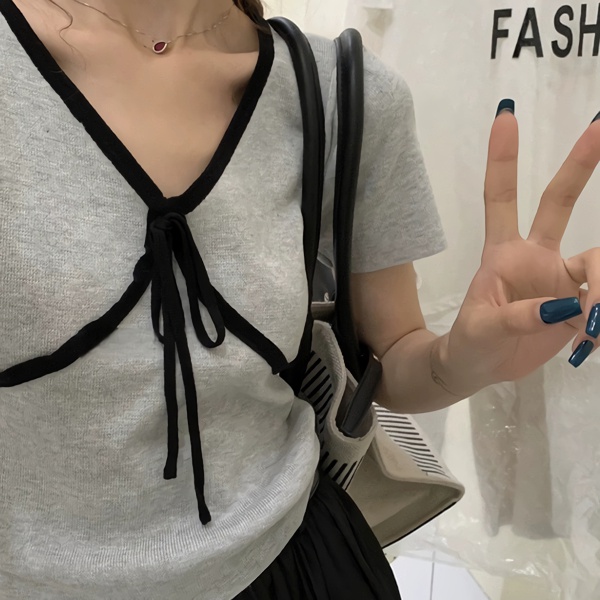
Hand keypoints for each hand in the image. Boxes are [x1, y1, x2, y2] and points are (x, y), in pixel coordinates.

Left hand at [439, 102, 599, 394]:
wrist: (476, 369)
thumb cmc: (467, 344)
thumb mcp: (481, 329)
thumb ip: (518, 318)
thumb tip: (563, 308)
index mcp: (502, 253)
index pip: (500, 199)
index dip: (503, 160)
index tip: (505, 115)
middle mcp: (535, 256)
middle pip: (559, 202)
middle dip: (579, 165)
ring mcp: (559, 278)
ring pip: (599, 260)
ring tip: (594, 326)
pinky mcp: (577, 305)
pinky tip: (593, 339)